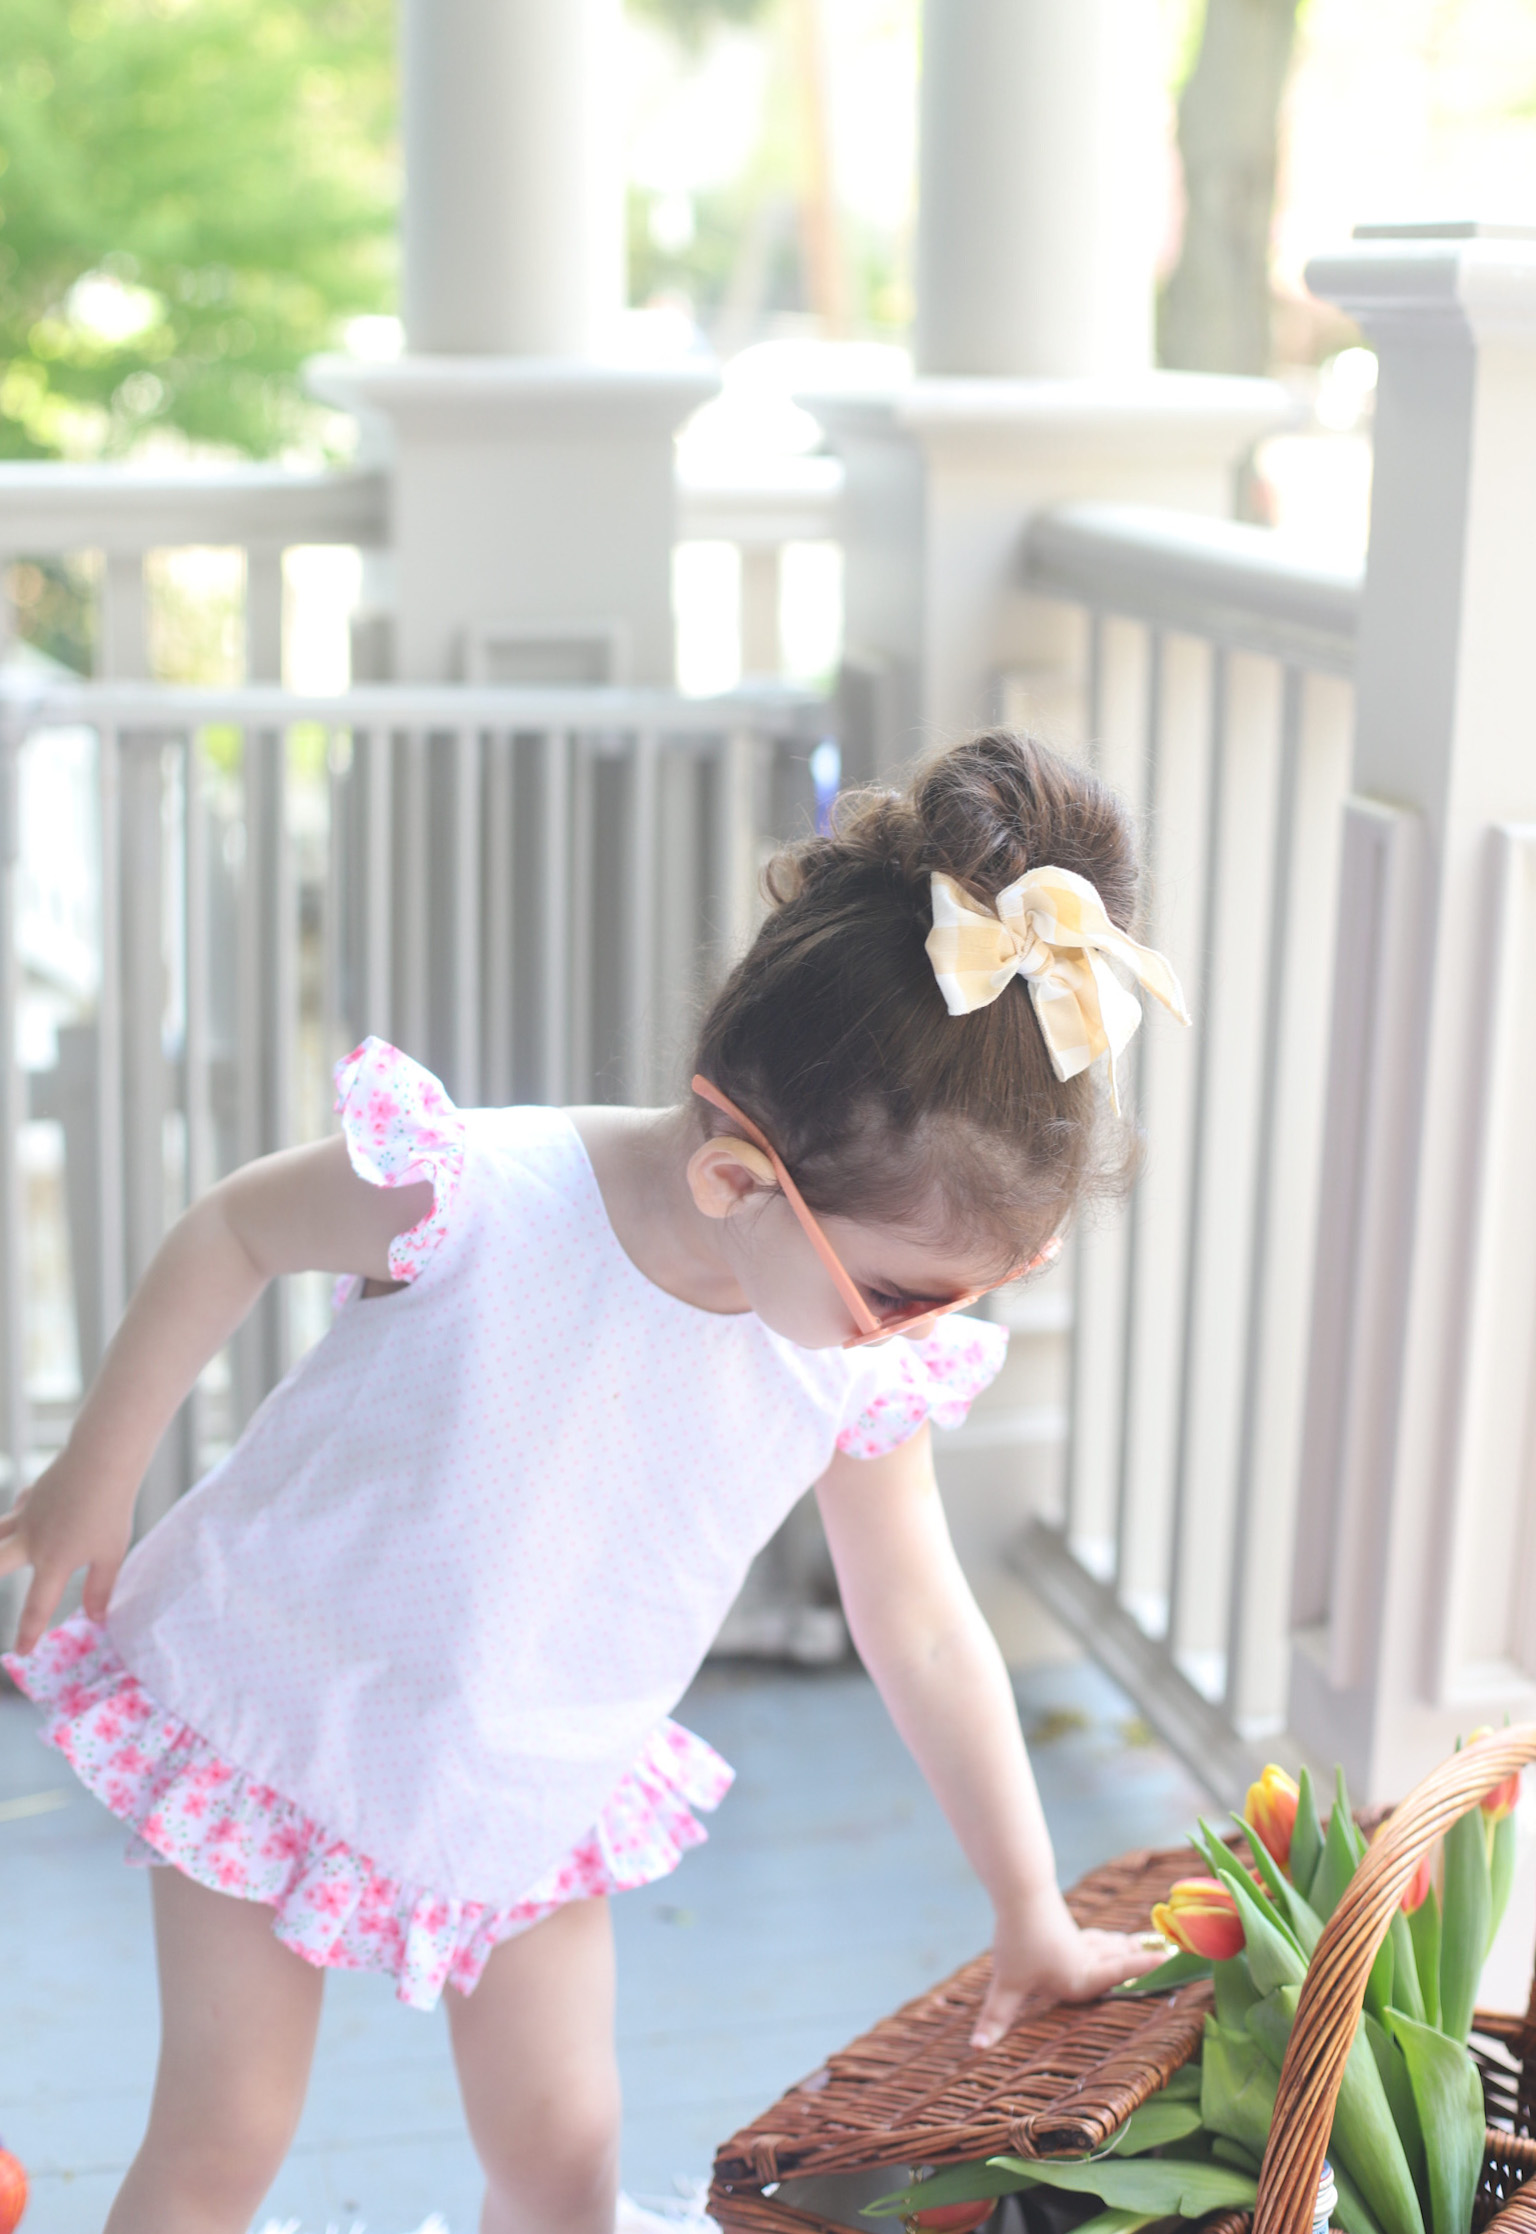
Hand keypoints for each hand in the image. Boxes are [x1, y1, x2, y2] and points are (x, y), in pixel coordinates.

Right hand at [0, 1447, 133, 1654]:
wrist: (101, 1459)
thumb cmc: (111, 1509)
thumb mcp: (111, 1553)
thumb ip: (100, 1588)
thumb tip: (96, 1618)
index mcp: (53, 1562)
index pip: (37, 1607)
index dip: (29, 1633)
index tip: (22, 1653)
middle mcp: (31, 1542)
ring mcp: (26, 1517)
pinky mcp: (30, 1496)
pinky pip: (19, 1513)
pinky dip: (18, 1520)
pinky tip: (28, 1518)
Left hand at [971, 1887, 1167, 2047]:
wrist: (1021, 1892)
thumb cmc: (1018, 1940)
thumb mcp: (1006, 1983)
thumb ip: (996, 2017)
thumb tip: (976, 2048)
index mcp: (1080, 1977)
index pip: (1118, 1977)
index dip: (1144, 1970)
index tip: (1169, 1961)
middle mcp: (1086, 1960)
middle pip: (1120, 1960)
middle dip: (1144, 1960)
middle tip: (1171, 1955)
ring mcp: (1078, 1941)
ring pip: (1109, 1946)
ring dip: (1128, 1948)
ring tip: (1146, 1946)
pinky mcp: (1067, 1927)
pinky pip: (1096, 1938)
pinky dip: (1108, 1941)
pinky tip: (1106, 1939)